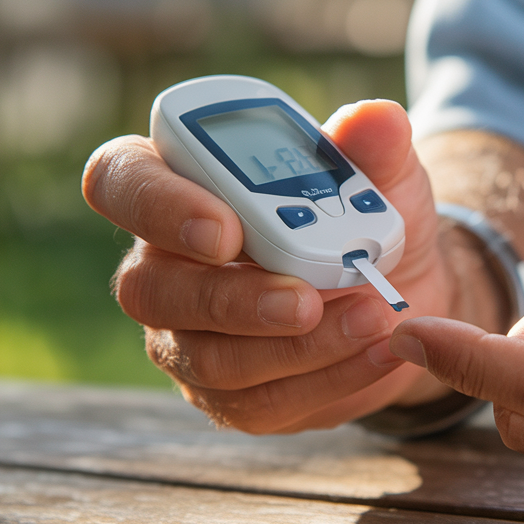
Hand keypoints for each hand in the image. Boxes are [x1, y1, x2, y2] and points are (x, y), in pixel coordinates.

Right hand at [82, 100, 463, 431]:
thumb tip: (375, 119)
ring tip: (371, 319)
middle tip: (306, 300)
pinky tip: (378, 354)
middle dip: (233, 298)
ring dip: (295, 347)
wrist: (402, 292)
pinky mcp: (231, 394)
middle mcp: (166, 265)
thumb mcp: (385, 176)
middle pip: (153, 288)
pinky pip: (260, 404)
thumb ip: (375, 147)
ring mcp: (190, 337)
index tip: (226, 228)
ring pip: (208, 358)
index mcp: (181, 186)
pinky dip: (327, 381)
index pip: (121, 182)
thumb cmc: (368, 221)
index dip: (158, 205)